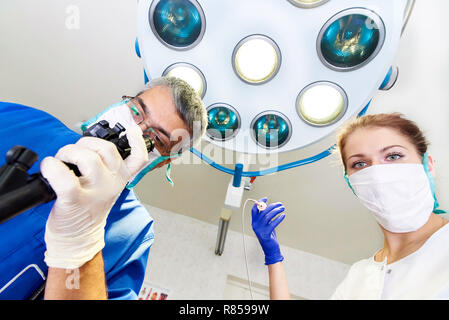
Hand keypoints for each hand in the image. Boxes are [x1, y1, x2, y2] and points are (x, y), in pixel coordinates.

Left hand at [40, 125, 147, 268]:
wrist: (78, 238)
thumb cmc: (87, 209)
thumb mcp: (106, 188)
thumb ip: (105, 167)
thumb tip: (88, 145)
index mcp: (121, 179)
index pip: (138, 158)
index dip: (137, 141)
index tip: (132, 130)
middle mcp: (111, 184)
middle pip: (106, 149)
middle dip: (84, 143)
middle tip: (73, 153)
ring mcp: (94, 192)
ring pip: (87, 159)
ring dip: (68, 152)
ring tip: (60, 161)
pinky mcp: (74, 200)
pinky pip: (64, 177)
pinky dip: (52, 167)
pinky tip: (49, 167)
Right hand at [251, 198, 285, 264]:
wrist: (270, 249)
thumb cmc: (269, 235)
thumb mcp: (266, 224)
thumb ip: (265, 216)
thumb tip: (268, 205)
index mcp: (254, 222)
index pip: (254, 210)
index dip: (259, 203)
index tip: (265, 198)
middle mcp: (255, 225)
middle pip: (263, 212)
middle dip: (272, 206)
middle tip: (279, 204)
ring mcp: (260, 230)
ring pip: (267, 216)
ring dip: (276, 211)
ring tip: (282, 208)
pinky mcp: (265, 234)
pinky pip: (272, 224)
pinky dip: (278, 218)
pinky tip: (283, 216)